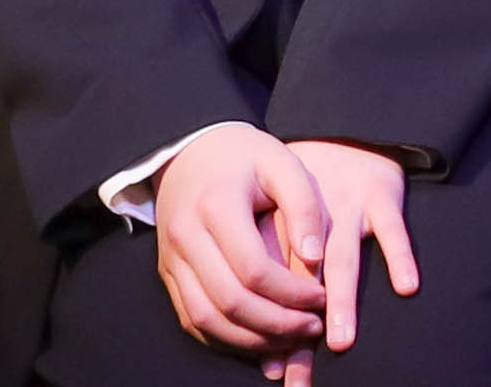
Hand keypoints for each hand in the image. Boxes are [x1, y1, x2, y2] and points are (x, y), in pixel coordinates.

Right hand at [151, 124, 329, 362]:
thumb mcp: (281, 162)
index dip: (292, 293)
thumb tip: (314, 259)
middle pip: (230, 301)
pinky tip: (258, 336)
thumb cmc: (244, 157)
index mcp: (216, 205)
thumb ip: (304, 205)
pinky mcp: (168, 273)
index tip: (322, 298)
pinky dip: (225, 337)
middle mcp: (186, 235)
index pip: (254, 269)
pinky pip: (192, 320)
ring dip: (251, 340)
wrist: (190, 150)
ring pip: (206, 319)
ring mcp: (172, 258)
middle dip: (276, 324)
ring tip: (289, 338)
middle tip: (311, 326)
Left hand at [281, 141, 418, 373]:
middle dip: (301, 332)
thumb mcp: (282, 223)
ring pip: (343, 259)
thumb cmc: (309, 190)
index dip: (274, 331)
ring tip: (341, 339)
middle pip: (304, 286)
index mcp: (278, 229)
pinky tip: (406, 286)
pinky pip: (393, 228)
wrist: (341, 128)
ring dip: (342, 300)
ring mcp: (346, 207)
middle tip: (298, 374)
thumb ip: (277, 285)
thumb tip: (268, 361)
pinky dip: (399, 255)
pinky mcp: (380, 195)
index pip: (272, 289)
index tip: (274, 372)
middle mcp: (309, 222)